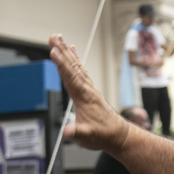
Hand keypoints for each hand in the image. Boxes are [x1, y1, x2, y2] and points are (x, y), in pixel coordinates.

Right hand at [48, 34, 131, 152]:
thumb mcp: (88, 137)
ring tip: (58, 38)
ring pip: (76, 66)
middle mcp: (87, 90)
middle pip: (73, 67)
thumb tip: (68, 132)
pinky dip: (74, 59)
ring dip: (66, 51)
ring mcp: (89, 88)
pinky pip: (80, 70)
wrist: (118, 135)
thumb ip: (77, 132)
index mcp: (84, 98)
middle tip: (54, 36)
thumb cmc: (104, 135)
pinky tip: (71, 51)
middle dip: (62, 51)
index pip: (71, 78)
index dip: (62, 66)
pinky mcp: (89, 90)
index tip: (54, 52)